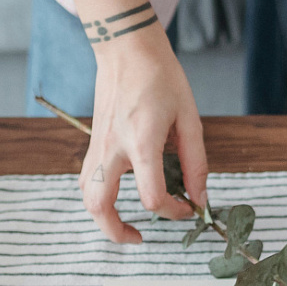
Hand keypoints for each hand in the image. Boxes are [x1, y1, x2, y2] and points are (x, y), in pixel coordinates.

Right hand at [80, 26, 207, 242]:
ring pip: (87, 196)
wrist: (126, 48)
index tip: (186, 209)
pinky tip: (119, 195)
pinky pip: (87, 180)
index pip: (151, 197)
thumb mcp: (189, 118)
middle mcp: (113, 148)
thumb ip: (195, 162)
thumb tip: (199, 197)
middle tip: (138, 237)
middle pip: (100, 206)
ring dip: (103, 218)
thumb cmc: (161, 76)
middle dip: (117, 232)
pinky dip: (99, 197)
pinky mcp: (92, 143)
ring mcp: (97, 146)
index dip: (172, 213)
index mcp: (142, 141)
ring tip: (126, 224)